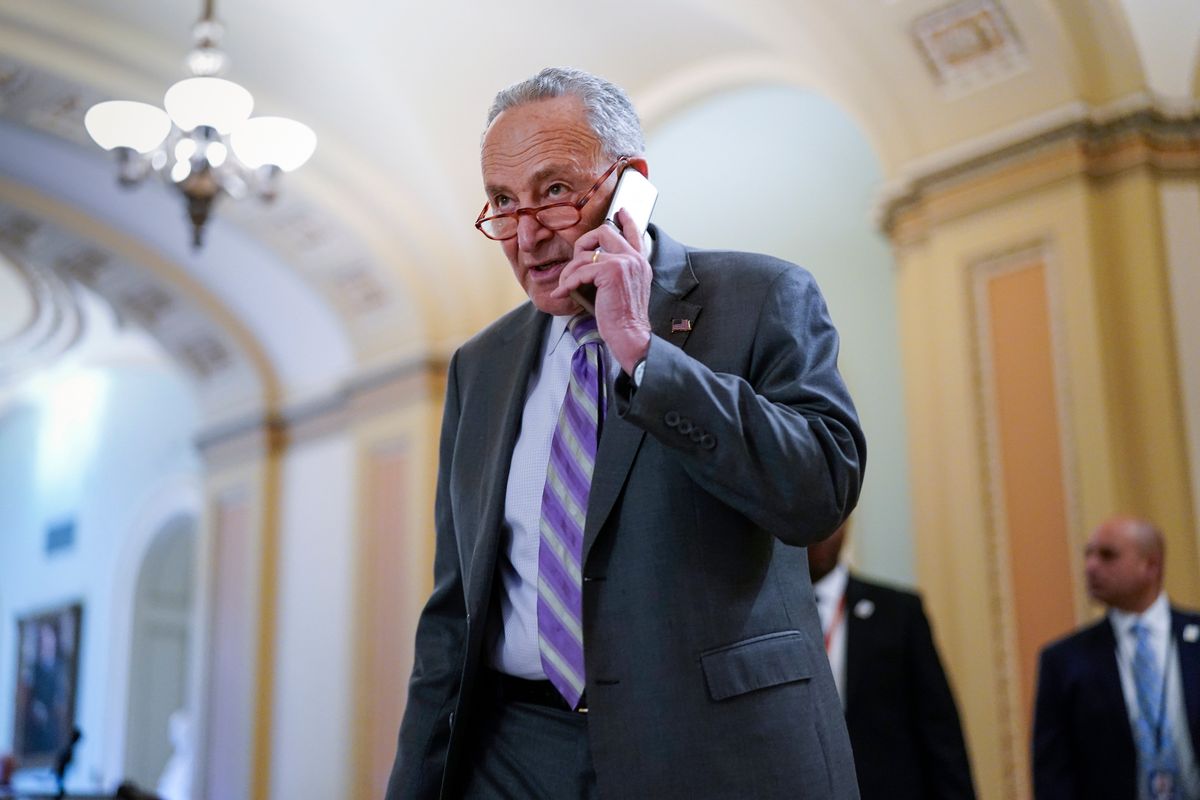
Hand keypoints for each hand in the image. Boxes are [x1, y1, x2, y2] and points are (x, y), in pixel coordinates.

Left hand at [552, 208, 651, 372]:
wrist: (630, 336)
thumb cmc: (624, 320)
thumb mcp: (624, 291)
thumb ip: (615, 274)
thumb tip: (591, 266)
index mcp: (640, 263)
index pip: (634, 233)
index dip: (626, 220)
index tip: (620, 212)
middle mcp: (634, 259)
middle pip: (604, 232)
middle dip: (582, 244)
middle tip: (574, 263)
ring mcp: (624, 263)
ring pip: (585, 255)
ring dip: (569, 272)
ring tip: (565, 287)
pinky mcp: (611, 272)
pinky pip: (580, 271)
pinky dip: (567, 283)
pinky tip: (562, 293)